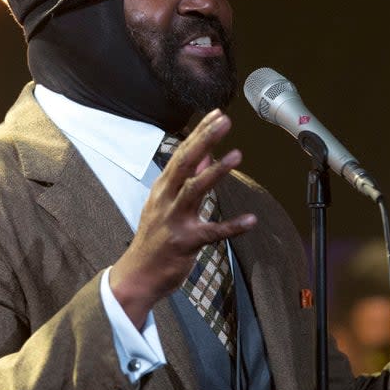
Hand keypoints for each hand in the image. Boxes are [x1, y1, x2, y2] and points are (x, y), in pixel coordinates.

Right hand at [110, 109, 256, 327]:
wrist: (138, 275)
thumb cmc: (155, 238)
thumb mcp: (166, 204)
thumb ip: (186, 180)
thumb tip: (205, 156)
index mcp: (163, 188)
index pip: (182, 154)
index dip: (200, 133)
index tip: (217, 114)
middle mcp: (166, 199)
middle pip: (185, 164)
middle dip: (204, 140)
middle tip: (224, 121)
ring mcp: (174, 220)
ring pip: (194, 191)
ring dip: (216, 172)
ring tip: (237, 155)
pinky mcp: (185, 243)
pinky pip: (212, 233)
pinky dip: (232, 227)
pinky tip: (251, 221)